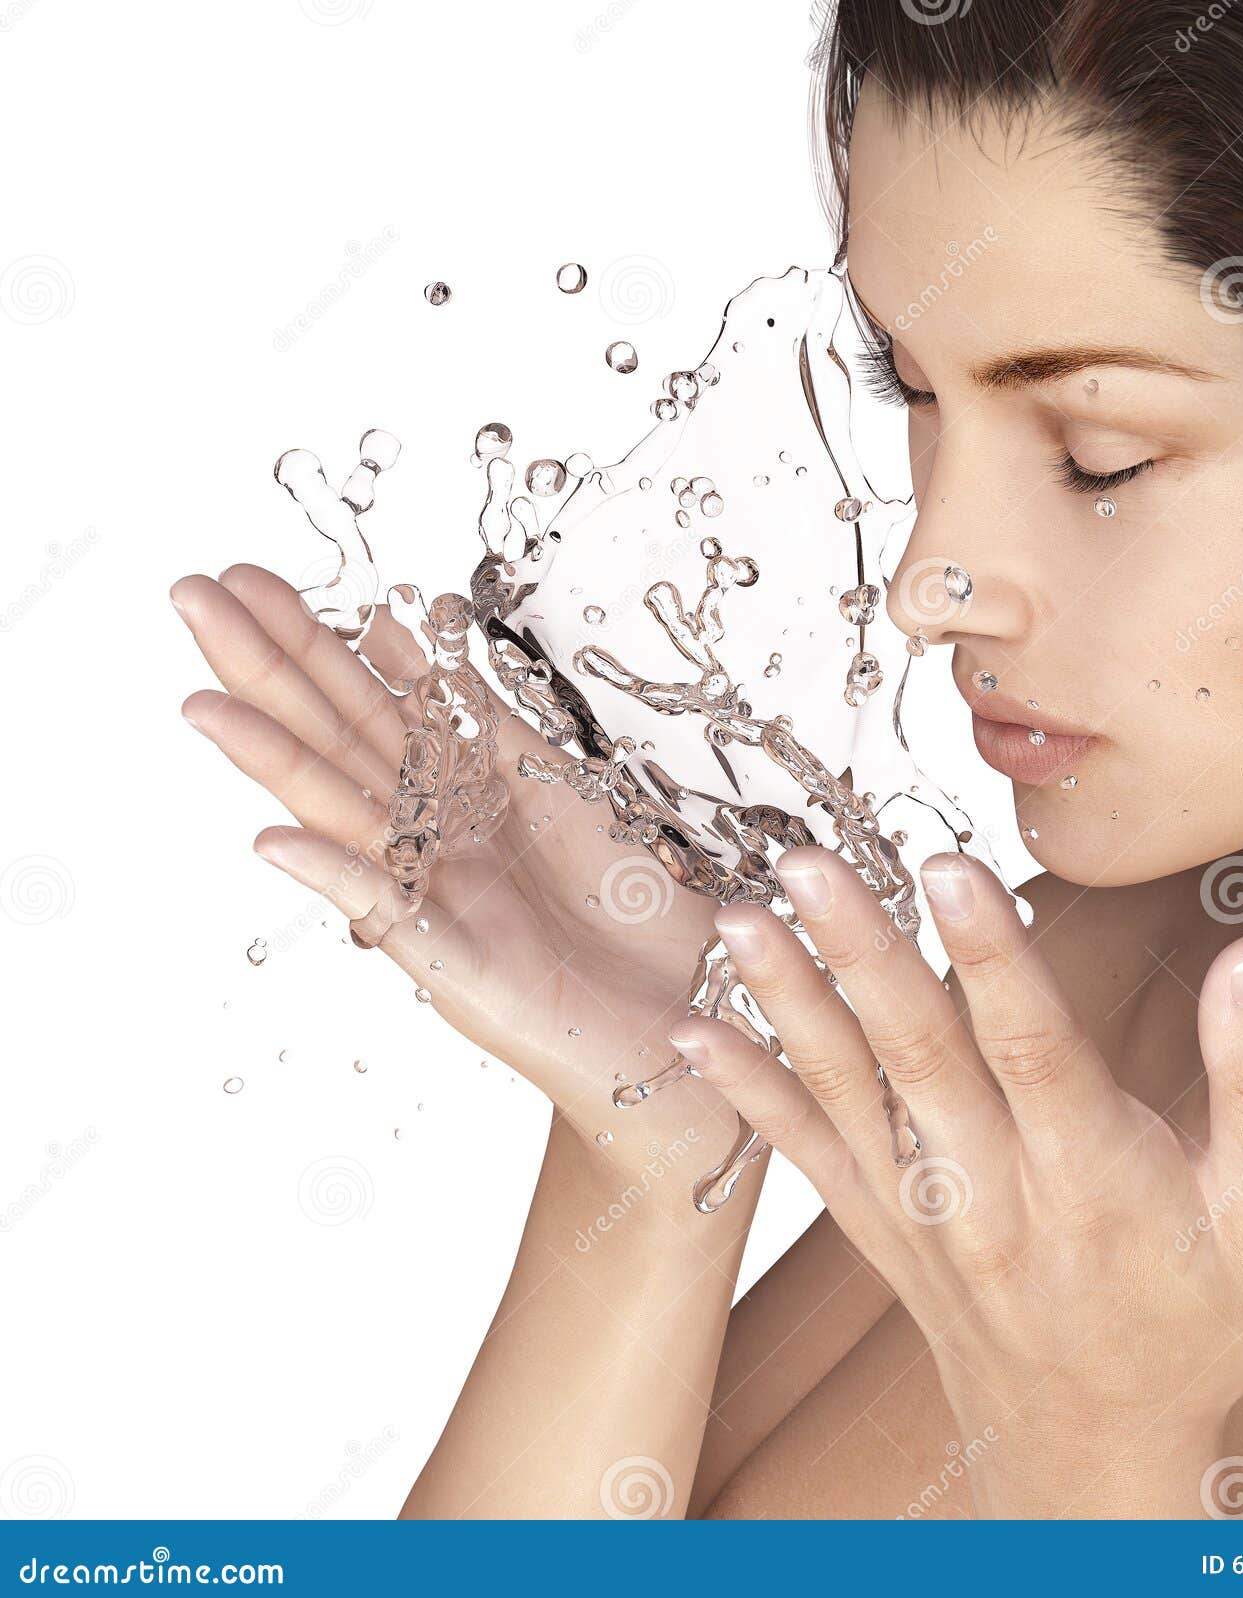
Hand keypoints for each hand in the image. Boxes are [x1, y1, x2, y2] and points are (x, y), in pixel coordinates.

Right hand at [172, 564, 745, 1216]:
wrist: (693, 1023)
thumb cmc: (632, 914)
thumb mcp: (561, 788)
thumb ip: (483, 721)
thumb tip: (424, 625)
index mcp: (457, 797)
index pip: (371, 702)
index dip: (318, 638)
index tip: (256, 573)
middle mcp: (433, 842)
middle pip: (339, 740)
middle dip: (269, 666)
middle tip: (193, 591)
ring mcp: (437, 903)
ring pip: (344, 818)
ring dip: (274, 760)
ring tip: (202, 704)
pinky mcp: (461, 968)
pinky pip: (393, 918)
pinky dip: (337, 878)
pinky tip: (276, 840)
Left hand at [672, 847, 1242, 1516]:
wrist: (1096, 1451)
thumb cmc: (1197, 1323)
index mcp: (1095, 1177)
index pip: (1033, 1049)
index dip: (992, 957)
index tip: (947, 868)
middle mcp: (993, 1192)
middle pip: (920, 1055)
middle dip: (861, 952)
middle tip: (806, 865)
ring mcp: (922, 1214)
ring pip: (847, 1092)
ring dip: (787, 1002)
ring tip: (737, 921)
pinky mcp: (878, 1230)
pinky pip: (804, 1155)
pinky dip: (748, 1093)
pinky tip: (693, 1034)